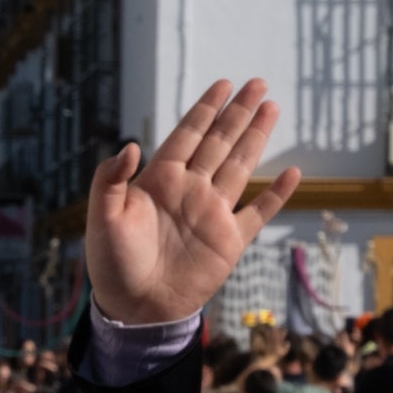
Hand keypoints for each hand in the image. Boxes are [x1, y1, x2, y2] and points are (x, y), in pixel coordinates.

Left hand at [84, 78, 301, 325]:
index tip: (223, 85)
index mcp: (159, 181)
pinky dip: (275, 195)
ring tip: (272, 108)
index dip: (205, 110)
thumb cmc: (111, 264)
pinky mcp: (229, 241)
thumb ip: (110, 180)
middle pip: (219, 142)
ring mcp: (212, 214)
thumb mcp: (102, 219)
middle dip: (238, 113)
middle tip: (258, 83)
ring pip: (240, 166)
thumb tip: (130, 145)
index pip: (187, 135)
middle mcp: (190, 191)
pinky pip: (257, 213)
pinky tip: (291, 173)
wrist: (134, 309)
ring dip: (256, 138)